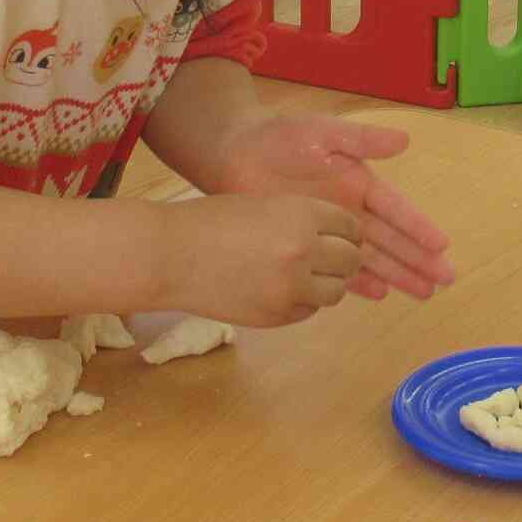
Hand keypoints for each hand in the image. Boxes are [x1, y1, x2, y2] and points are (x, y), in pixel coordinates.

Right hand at [157, 193, 368, 327]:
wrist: (170, 255)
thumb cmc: (209, 222)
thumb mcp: (263, 205)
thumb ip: (300, 220)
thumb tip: (332, 239)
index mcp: (302, 214)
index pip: (350, 227)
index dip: (349, 233)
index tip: (343, 238)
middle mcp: (304, 250)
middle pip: (351, 261)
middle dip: (345, 259)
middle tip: (331, 260)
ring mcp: (292, 287)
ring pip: (336, 291)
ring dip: (327, 284)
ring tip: (307, 277)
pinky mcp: (277, 315)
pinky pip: (309, 310)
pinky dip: (303, 302)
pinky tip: (282, 290)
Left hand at [204, 115, 454, 300]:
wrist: (234, 155)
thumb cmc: (279, 138)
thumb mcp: (323, 132)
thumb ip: (362, 140)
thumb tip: (405, 140)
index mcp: (360, 183)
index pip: (397, 210)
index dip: (419, 228)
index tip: (442, 246)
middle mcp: (352, 211)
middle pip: (392, 241)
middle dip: (418, 259)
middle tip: (444, 280)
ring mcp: (331, 231)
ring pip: (372, 258)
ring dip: (397, 275)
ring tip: (423, 293)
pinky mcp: (309, 245)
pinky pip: (339, 268)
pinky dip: (359, 282)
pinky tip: (379, 294)